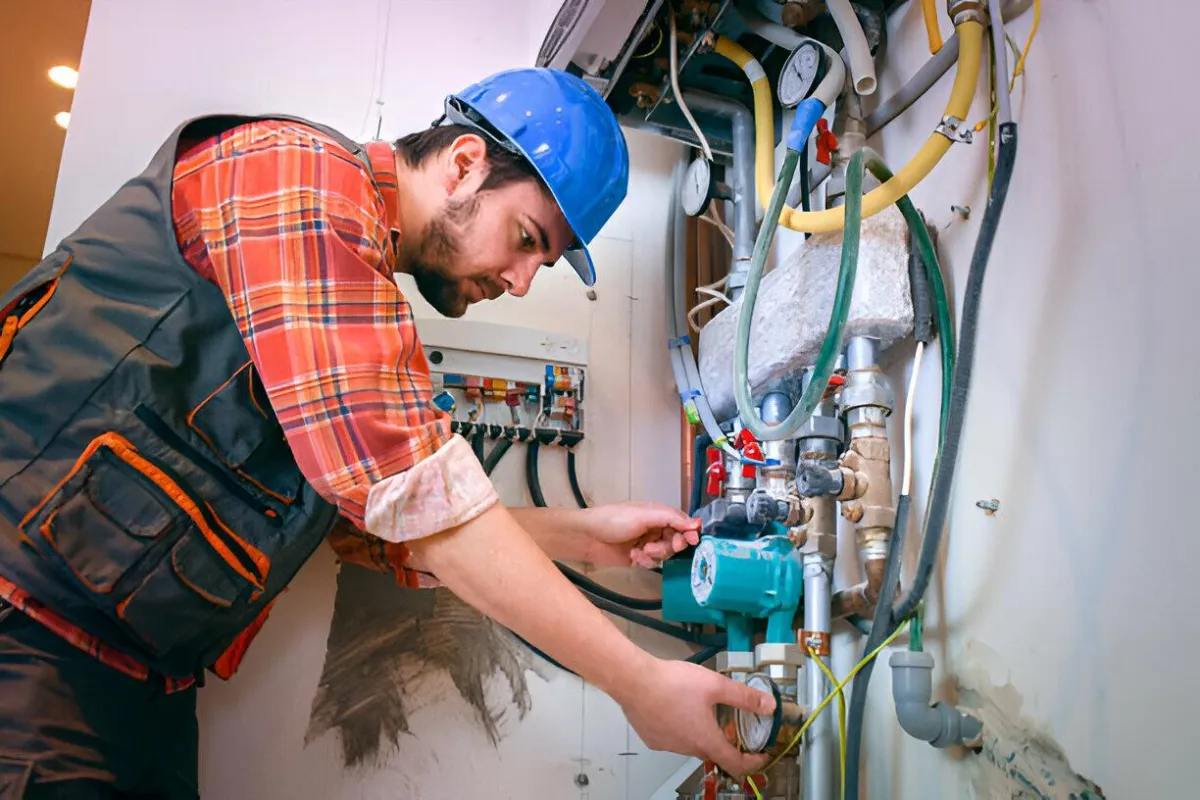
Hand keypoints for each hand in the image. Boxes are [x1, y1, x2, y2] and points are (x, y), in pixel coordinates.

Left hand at [580, 502, 700, 567]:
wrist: (587, 537)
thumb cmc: (614, 520)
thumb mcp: (644, 515)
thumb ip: (671, 518)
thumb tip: (696, 523)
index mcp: (657, 514)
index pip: (682, 523)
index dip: (689, 532)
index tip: (693, 541)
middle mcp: (654, 528)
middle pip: (676, 540)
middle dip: (669, 545)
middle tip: (658, 547)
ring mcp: (647, 544)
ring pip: (665, 554)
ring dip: (655, 554)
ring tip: (641, 551)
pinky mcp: (639, 558)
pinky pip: (652, 563)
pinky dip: (645, 561)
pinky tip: (634, 556)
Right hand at [615, 657, 774, 776]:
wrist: (634, 680)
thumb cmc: (672, 683)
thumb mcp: (716, 685)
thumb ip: (744, 697)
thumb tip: (769, 705)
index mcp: (705, 740)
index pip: (735, 764)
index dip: (753, 763)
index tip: (761, 756)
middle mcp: (686, 748)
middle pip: (712, 751)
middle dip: (724, 740)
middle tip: (729, 723)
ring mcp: (667, 745)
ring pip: (690, 743)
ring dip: (699, 732)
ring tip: (698, 708)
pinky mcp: (652, 738)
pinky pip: (672, 738)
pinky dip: (679, 728)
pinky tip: (675, 707)